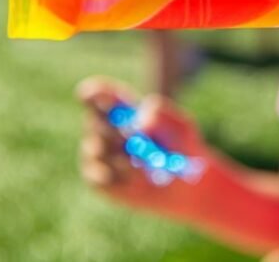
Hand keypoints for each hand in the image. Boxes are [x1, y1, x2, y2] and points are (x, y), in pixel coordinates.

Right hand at [77, 76, 210, 217]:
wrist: (186, 185)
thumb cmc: (182, 148)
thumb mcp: (181, 126)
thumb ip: (163, 115)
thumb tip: (142, 123)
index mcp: (123, 110)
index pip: (100, 95)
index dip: (94, 92)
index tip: (93, 92)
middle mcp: (104, 130)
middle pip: (95, 122)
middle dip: (110, 128)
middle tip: (128, 136)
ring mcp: (97, 155)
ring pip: (96, 150)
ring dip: (119, 156)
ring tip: (142, 165)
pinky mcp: (96, 180)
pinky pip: (97, 176)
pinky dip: (118, 176)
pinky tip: (136, 177)